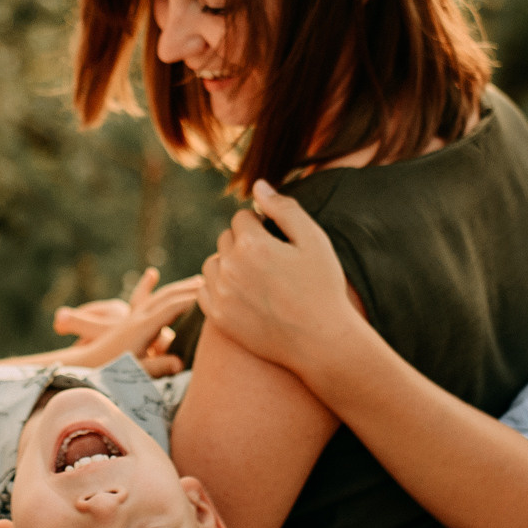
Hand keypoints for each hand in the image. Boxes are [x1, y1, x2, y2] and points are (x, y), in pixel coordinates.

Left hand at [54, 267, 202, 375]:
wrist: (82, 365)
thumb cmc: (108, 372)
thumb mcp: (136, 373)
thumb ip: (158, 368)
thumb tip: (181, 364)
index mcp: (141, 328)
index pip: (171, 308)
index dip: (192, 301)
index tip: (213, 295)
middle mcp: (137, 318)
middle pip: (168, 297)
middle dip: (190, 289)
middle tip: (213, 283)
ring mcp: (131, 318)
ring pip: (158, 296)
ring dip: (177, 287)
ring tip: (196, 282)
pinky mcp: (127, 321)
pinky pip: (141, 298)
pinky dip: (150, 286)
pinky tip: (151, 275)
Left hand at [200, 180, 357, 377]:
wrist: (322, 342)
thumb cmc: (322, 287)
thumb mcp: (313, 240)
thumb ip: (284, 208)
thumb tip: (258, 185)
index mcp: (252, 244)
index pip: (243, 217)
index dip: (263, 226)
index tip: (280, 243)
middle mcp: (230, 267)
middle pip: (227, 238)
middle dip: (245, 243)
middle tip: (273, 263)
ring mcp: (221, 295)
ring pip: (213, 263)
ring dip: (229, 264)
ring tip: (258, 278)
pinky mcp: (219, 318)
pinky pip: (205, 290)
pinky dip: (219, 287)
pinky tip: (242, 293)